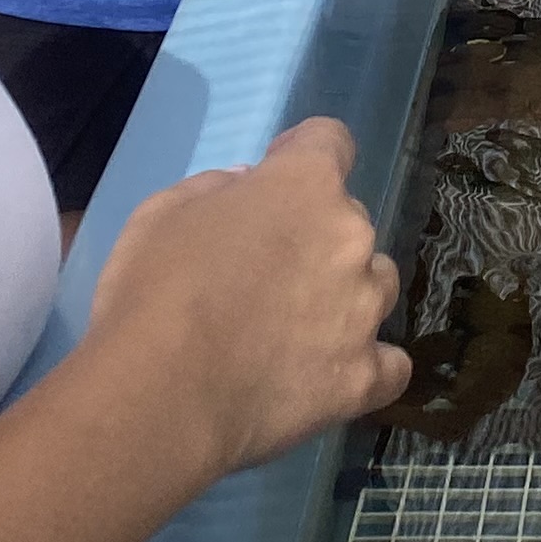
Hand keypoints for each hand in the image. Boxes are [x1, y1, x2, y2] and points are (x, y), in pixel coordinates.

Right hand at [91, 119, 408, 471]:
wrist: (159, 398)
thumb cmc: (151, 295)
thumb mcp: (162, 214)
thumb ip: (216, 188)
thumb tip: (250, 185)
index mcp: (305, 185)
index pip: (329, 143)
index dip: (301, 155)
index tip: (273, 176)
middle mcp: (351, 238)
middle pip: (349, 223)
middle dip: (312, 240)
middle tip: (262, 279)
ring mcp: (365, 309)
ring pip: (375, 287)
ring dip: (345, 297)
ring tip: (293, 335)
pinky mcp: (362, 377)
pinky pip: (389, 366)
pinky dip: (366, 367)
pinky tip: (333, 376)